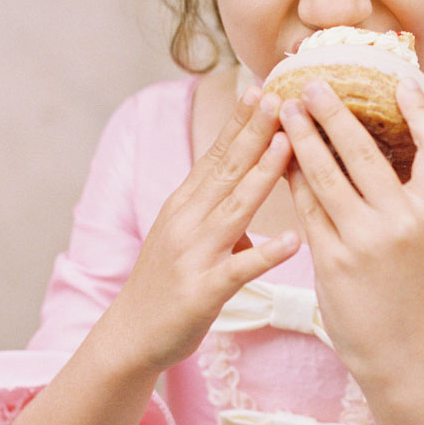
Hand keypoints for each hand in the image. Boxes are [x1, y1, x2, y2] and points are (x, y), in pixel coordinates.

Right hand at [111, 88, 298, 371]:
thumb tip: (252, 187)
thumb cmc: (168, 284)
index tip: (262, 87)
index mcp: (185, 205)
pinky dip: (266, 254)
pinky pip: (240, 269)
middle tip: (278, 95)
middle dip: (254, 132)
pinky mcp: (204, 291)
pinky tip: (293, 240)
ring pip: (234, 208)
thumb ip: (221, 209)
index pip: (217, 155)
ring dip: (261, 175)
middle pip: (226, 170)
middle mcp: (187, 221)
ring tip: (287, 145)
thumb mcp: (190, 235)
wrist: (130, 337)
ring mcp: (194, 255)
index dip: (239, 122)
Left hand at [279, 78, 423, 383]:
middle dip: (336, 112)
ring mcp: (367, 240)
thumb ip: (403, 194)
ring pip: (328, 174)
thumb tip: (375, 143)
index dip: (423, 111)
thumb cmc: (408, 287)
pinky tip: (278, 157)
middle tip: (312, 84)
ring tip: (285, 109)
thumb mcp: (421, 236)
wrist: (401, 350)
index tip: (401, 82)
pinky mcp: (333, 260)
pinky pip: (307, 207)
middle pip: (367, 151)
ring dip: (303, 137)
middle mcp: (403, 222)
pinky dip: (292, 177)